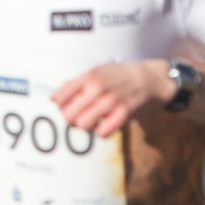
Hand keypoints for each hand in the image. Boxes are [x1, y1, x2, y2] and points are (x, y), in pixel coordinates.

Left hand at [50, 59, 173, 136]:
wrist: (150, 79)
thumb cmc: (120, 77)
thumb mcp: (96, 72)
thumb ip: (74, 84)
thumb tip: (53, 99)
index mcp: (89, 76)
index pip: (60, 97)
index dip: (61, 106)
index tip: (67, 107)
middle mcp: (98, 87)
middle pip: (69, 115)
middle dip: (71, 120)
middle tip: (79, 118)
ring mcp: (112, 101)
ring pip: (83, 125)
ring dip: (85, 127)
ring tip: (92, 122)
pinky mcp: (124, 113)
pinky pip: (103, 132)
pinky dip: (101, 132)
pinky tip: (104, 126)